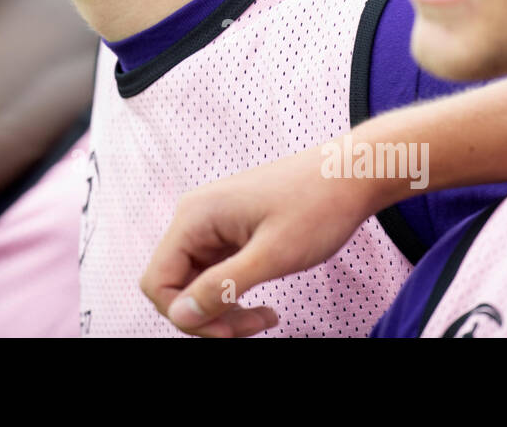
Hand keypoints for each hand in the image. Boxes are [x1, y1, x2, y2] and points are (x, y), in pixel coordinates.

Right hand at [140, 139, 385, 336]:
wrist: (350, 175)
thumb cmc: (316, 208)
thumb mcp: (271, 255)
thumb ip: (222, 286)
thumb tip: (181, 314)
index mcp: (194, 218)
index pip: (157, 282)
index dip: (185, 315)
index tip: (228, 331)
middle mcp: (195, 218)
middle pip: (176, 285)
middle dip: (208, 315)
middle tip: (255, 326)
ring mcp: (212, 224)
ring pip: (197, 283)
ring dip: (225, 309)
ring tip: (265, 318)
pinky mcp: (230, 230)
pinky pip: (216, 272)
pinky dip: (235, 294)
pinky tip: (264, 305)